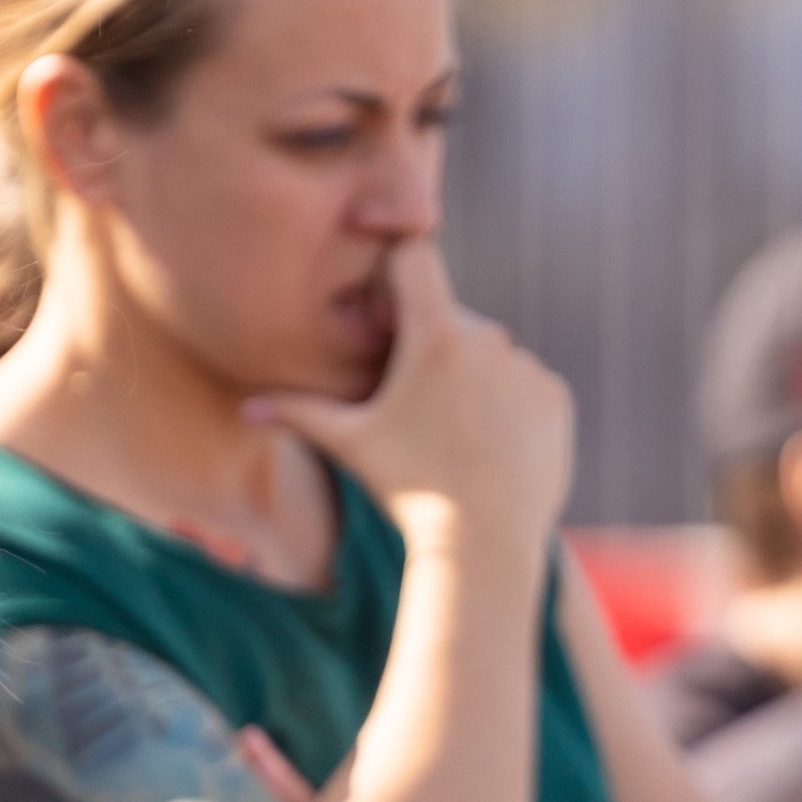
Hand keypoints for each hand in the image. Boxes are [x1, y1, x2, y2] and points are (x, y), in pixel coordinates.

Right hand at [243, 239, 571, 556]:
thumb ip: (299, 412)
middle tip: (409, 399)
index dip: (396, 271)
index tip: (386, 305)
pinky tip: (485, 446)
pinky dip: (505, 402)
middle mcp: (489, 339)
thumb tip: (246, 408)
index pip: (415, 255)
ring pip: (487, 352)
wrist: (484, 545)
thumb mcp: (349, 445)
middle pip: (448, 315)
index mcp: (435, 336)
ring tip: (449, 433)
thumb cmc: (407, 491)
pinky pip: (523, 383)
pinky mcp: (555, 398)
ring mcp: (528, 368)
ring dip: (467, 375)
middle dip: (427, 342)